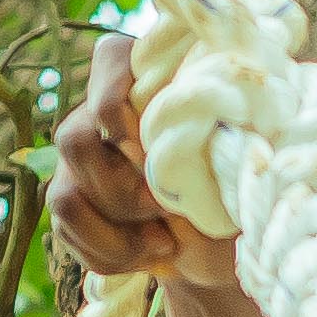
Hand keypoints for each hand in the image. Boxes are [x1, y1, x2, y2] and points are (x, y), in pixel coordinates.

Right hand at [49, 27, 279, 316]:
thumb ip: (234, 134)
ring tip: (166, 243)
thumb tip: (229, 134)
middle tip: (168, 210)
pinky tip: (151, 257)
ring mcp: (84, 159)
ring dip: (117, 231)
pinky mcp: (75, 201)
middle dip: (123, 190)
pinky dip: (109, 254)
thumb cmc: (245, 188)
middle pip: (75, 138)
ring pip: (64, 192)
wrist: (225, 245)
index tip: (143, 141)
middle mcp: (106, 111)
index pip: (110, 59)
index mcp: (155, 79)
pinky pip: (68, 230)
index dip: (114, 101)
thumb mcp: (252, 159)